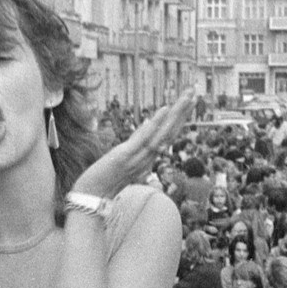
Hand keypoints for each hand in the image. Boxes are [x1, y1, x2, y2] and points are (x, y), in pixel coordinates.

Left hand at [71, 89, 197, 199]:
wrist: (92, 194)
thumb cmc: (107, 178)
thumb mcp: (125, 156)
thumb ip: (137, 142)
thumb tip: (147, 124)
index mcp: (148, 158)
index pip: (168, 136)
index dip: (180, 119)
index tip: (189, 102)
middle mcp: (148, 158)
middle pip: (170, 133)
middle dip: (183, 113)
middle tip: (194, 93)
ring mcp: (138, 157)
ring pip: (163, 134)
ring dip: (176, 116)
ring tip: (187, 98)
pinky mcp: (125, 156)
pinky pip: (143, 139)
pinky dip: (155, 124)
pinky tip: (165, 110)